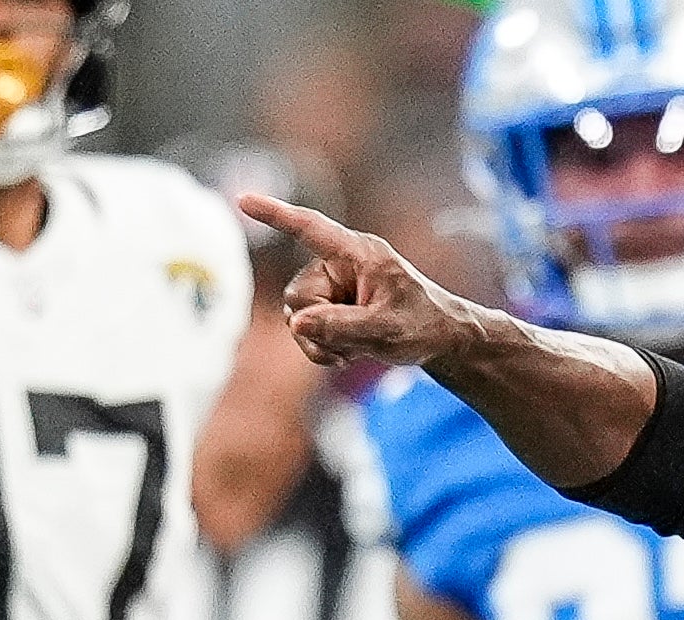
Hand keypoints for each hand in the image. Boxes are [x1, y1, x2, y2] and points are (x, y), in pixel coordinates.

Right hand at [246, 194, 480, 373]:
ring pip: (298, 316)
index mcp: (358, 254)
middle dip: (319, 326)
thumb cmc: (422, 324)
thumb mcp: (387, 330)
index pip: (310, 229)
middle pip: (299, 296)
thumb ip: (342, 327)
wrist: (439, 339)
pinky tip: (348, 354)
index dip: (276, 215)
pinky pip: (305, 329)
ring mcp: (331, 287)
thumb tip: (297, 323)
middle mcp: (338, 265)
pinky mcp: (329, 307)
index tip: (243, 200)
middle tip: (353, 343)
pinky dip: (322, 348)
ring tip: (356, 350)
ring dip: (321, 341)